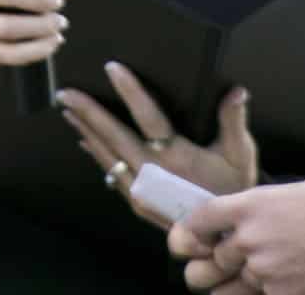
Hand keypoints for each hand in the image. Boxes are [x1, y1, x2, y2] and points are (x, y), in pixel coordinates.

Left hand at [57, 62, 255, 228]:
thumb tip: (237, 90)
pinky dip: (96, 154)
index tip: (112, 68)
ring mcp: (141, 190)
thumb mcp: (239, 155)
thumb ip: (233, 120)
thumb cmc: (230, 189)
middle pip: (113, 136)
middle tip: (65, 92)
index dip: (130, 91)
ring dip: (85, 131)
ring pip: (107, 155)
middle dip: (88, 112)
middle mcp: (153, 173)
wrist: (222, 236)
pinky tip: (85, 141)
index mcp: (177, 156)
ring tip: (67, 111)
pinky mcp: (137, 202)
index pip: (148, 116)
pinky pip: (111, 173)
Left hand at [168, 180, 304, 294]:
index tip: (185, 243)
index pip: (198, 221)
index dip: (186, 235)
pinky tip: (282, 283)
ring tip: (252, 278)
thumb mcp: (283, 194)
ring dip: (232, 288)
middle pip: (206, 265)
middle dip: (210, 268)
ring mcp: (264, 271)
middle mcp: (250, 239)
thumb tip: (226, 226)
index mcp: (249, 206)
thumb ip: (250, 211)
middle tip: (222, 267)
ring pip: (224, 291)